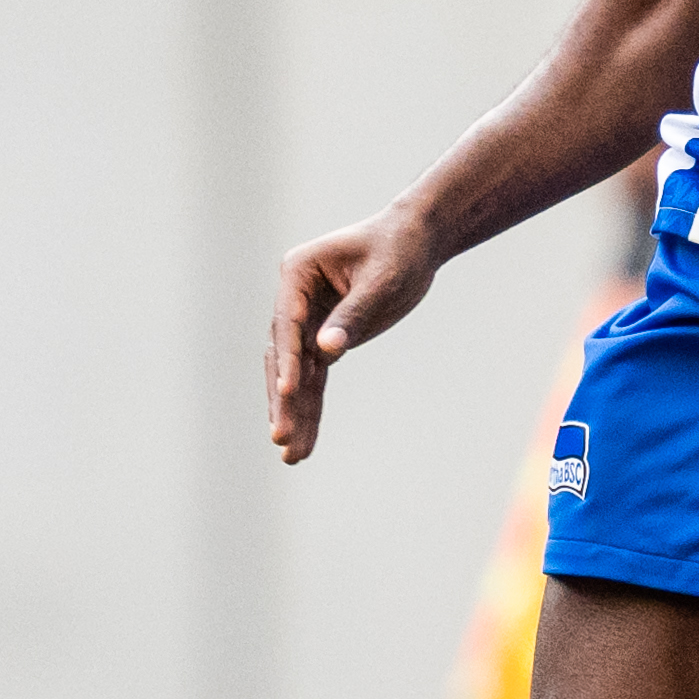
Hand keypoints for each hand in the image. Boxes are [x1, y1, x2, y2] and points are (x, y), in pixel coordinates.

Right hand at [266, 209, 443, 463]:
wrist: (417, 241)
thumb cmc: (399, 250)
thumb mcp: (382, 280)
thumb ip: (354, 314)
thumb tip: (326, 351)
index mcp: (298, 273)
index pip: (287, 323)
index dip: (289, 360)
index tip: (289, 391)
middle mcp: (294, 299)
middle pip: (282, 356)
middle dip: (284, 399)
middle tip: (281, 437)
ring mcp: (306, 322)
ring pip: (296, 376)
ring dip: (295, 414)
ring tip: (293, 457)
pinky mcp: (324, 340)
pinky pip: (314, 381)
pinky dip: (311, 410)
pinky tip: (306, 443)